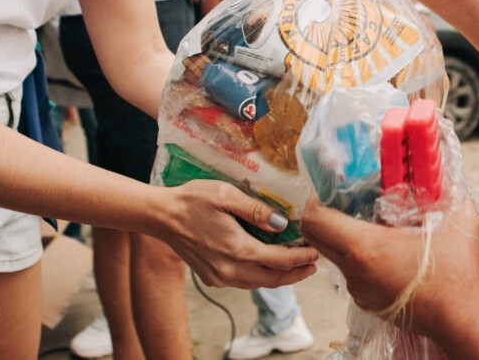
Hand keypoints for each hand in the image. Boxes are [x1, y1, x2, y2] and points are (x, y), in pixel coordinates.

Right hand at [154, 181, 318, 288]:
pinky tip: (267, 264)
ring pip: (259, 283)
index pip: (280, 260)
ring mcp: (220, 277)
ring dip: (280, 276)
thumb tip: (282, 224)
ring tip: (296, 266)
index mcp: (237, 249)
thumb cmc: (193, 200)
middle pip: (273, 278)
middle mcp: (230, 270)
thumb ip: (256, 210)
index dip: (301, 257)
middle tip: (313, 264)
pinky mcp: (212, 278)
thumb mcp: (226, 195)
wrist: (162, 217)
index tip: (316, 251)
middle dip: (296, 273)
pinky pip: (244, 281)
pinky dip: (261, 275)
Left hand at [300, 195, 478, 341]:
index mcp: (365, 247)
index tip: (333, 187)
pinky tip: (389, 251)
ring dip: (346, 237)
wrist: (462, 320)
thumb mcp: (456, 217)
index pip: (314, 219)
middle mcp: (354, 271)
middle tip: (348, 199)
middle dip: (325, 214)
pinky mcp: (367, 301)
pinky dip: (361, 258)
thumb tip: (435, 165)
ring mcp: (358, 290)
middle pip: (316, 237)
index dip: (316, 198)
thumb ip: (443, 187)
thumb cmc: (458, 272)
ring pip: (336, 255)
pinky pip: (352, 272)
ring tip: (376, 224)